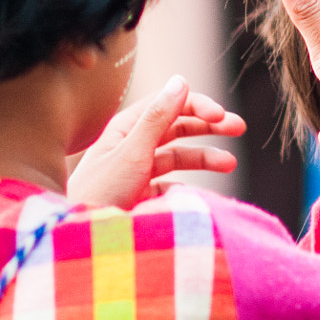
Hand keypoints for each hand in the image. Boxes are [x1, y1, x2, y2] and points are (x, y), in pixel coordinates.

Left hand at [68, 75, 245, 208]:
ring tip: (230, 165)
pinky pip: (170, 184)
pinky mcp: (140, 195)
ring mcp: (137, 171)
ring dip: (204, 157)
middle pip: (176, 127)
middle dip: (208, 127)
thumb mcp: (132, 153)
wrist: (81, 238)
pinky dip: (186, 186)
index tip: (221, 116)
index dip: (196, 105)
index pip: (167, 104)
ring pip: (177, 156)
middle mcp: (131, 145)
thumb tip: (181, 81)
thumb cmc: (100, 193)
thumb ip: (158, 118)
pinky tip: (193, 195)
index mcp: (125, 128)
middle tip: (239, 127)